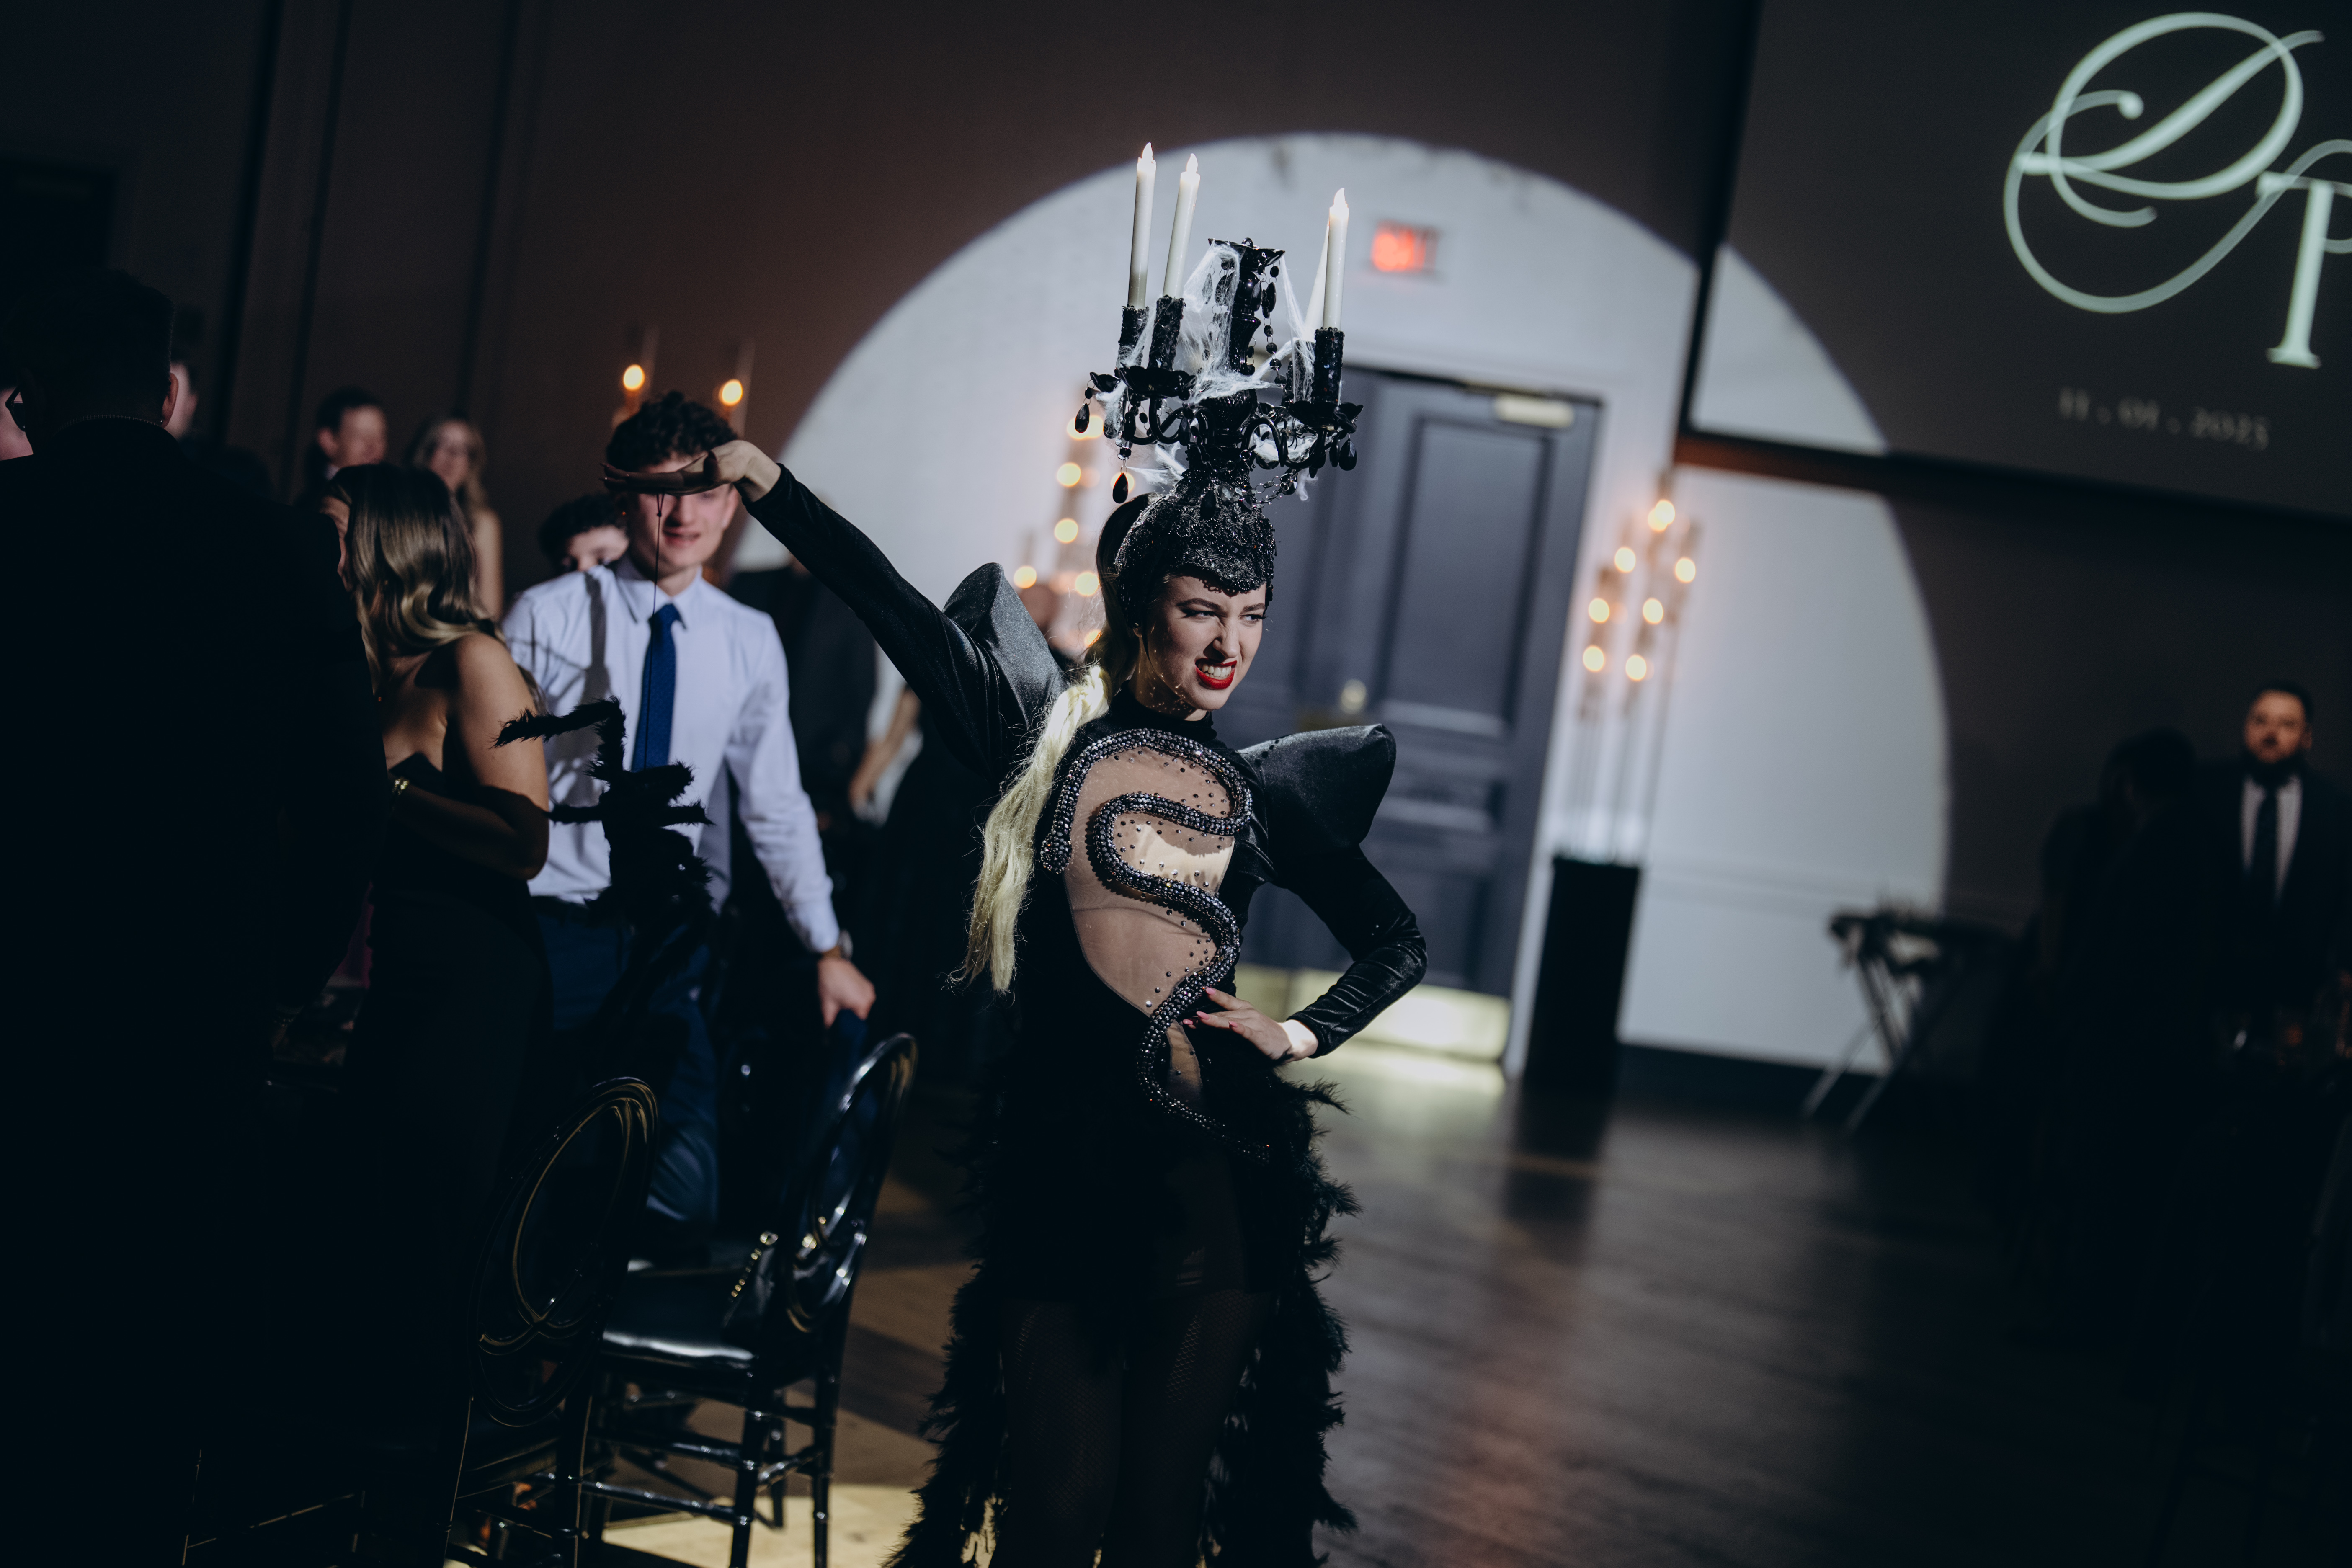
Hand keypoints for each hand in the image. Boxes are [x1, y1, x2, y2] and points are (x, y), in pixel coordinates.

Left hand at [602, 439, 779, 501]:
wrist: (748, 469)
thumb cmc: (741, 462)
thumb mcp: (734, 462)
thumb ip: (724, 465)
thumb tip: (710, 460)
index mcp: (687, 481)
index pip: (654, 481)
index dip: (633, 478)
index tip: (614, 474)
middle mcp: (680, 485)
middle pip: (645, 485)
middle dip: (622, 479)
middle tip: (600, 473)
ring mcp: (680, 484)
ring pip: (647, 484)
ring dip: (627, 479)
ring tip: (608, 474)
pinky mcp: (682, 480)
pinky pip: (655, 481)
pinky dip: (639, 478)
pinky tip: (629, 475)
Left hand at [817, 950, 874, 1028]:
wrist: (832, 963)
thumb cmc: (830, 982)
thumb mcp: (827, 1003)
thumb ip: (828, 1019)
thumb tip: (827, 1029)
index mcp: (860, 1004)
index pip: (860, 1020)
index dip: (850, 1020)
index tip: (842, 1017)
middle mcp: (868, 997)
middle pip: (862, 1012)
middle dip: (852, 1011)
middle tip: (840, 1006)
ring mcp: (868, 989)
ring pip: (864, 1004)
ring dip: (855, 1003)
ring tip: (843, 998)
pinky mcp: (867, 983)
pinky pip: (864, 995)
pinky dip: (857, 996)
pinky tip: (847, 992)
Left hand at [1190, 986, 1318, 1061]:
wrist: (1288, 1041)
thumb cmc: (1262, 1033)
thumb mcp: (1244, 1025)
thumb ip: (1227, 1024)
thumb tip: (1202, 1022)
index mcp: (1243, 1009)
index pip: (1225, 1001)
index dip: (1214, 996)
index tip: (1200, 990)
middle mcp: (1247, 1014)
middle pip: (1222, 1013)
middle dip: (1204, 1016)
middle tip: (1187, 1017)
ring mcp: (1254, 1025)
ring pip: (1231, 1021)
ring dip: (1215, 1020)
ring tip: (1200, 1018)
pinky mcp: (1260, 1038)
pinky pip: (1248, 1032)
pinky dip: (1239, 1029)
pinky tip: (1232, 1026)